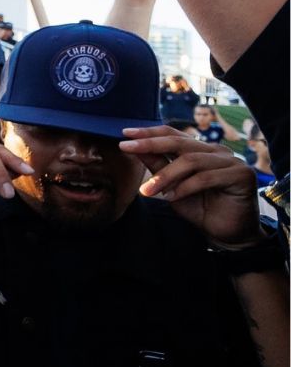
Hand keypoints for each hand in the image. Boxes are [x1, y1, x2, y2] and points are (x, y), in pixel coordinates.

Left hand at [120, 125, 259, 245]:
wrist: (226, 234)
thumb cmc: (199, 208)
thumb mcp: (171, 186)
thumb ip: (157, 166)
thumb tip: (134, 147)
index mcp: (201, 149)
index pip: (173, 135)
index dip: (150, 133)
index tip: (125, 134)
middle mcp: (217, 151)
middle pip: (180, 142)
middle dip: (150, 144)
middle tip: (127, 148)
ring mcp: (231, 161)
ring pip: (191, 160)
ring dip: (165, 175)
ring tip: (148, 190)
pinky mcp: (242, 174)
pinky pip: (206, 177)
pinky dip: (185, 187)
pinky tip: (172, 197)